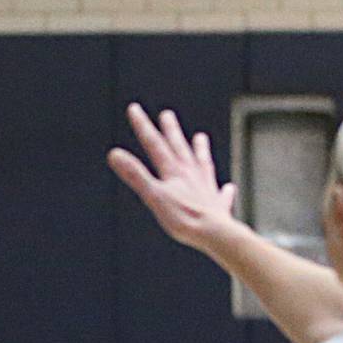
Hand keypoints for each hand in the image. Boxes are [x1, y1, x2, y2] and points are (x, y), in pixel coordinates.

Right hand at [107, 104, 239, 252]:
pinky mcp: (217, 206)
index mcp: (173, 172)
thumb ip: (135, 175)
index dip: (142, 126)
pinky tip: (228, 188)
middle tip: (167, 114)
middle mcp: (191, 175)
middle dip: (171, 130)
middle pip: (179, 147)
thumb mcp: (154, 196)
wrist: (215, 234)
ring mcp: (206, 189)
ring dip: (200, 150)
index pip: (154, 144)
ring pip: (202, 163)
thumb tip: (114, 153)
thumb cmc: (184, 218)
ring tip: (200, 137)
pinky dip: (224, 191)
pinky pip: (221, 195)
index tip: (134, 108)